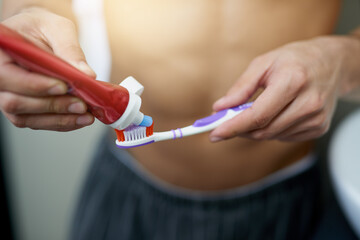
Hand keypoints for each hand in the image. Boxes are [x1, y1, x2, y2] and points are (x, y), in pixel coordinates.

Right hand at [0, 7, 95, 130]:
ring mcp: (11, 97)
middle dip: (52, 106)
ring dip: (59, 120)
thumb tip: (86, 75)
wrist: (41, 35)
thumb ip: (69, 49)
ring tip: (85, 116)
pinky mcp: (26, 110)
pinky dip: (62, 123)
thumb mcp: (58, 28)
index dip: (35, 85)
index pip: (7, 77)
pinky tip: (80, 119)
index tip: (63, 86)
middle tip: (81, 105)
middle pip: (15, 103)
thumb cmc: (44, 28)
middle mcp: (0, 80)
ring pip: (27, 118)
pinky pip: (40, 122)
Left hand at [210, 37, 354, 141]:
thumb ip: (241, 87)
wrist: (332, 63)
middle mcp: (308, 103)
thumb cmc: (295, 60)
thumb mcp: (264, 63)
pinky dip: (272, 129)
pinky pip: (284, 137)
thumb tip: (220, 107)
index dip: (233, 127)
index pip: (257, 115)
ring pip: (272, 136)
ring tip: (256, 110)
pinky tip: (276, 113)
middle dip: (240, 129)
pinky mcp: (319, 128)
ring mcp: (316, 118)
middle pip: (263, 130)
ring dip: (256, 128)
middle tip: (226, 122)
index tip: (215, 133)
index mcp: (293, 81)